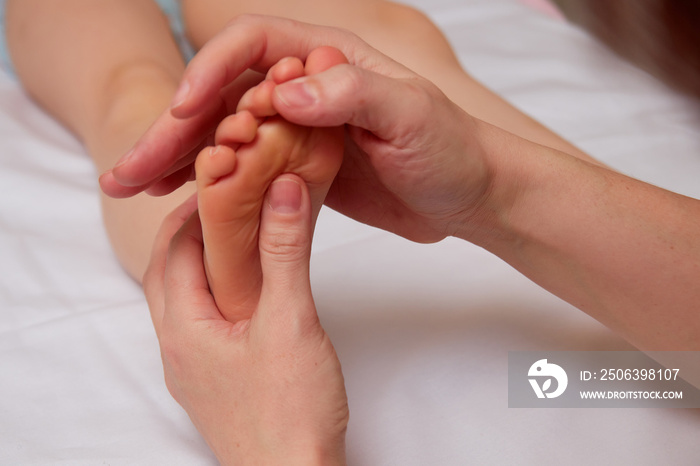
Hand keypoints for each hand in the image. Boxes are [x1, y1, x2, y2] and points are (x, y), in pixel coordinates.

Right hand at [102, 15, 493, 242]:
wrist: (469, 195)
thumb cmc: (452, 149)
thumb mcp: (412, 116)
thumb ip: (353, 95)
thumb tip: (284, 93)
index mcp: (326, 61)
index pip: (252, 47)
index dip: (210, 73)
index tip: (184, 112)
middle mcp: (304, 91)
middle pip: (222, 98)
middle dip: (171, 130)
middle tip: (127, 168)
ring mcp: (296, 133)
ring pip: (223, 139)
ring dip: (175, 160)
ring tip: (128, 187)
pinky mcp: (297, 171)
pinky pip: (242, 173)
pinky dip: (207, 186)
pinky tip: (174, 202)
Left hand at [143, 175, 348, 464]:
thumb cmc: (291, 410)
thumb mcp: (291, 319)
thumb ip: (285, 251)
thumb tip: (284, 190)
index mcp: (183, 329)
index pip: (173, 251)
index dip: (193, 210)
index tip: (221, 182)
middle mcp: (178, 350)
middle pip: (168, 275)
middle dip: (189, 234)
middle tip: (223, 204)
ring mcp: (193, 371)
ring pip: (184, 302)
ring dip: (200, 265)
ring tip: (236, 240)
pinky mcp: (215, 385)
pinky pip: (202, 326)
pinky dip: (215, 295)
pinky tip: (247, 294)